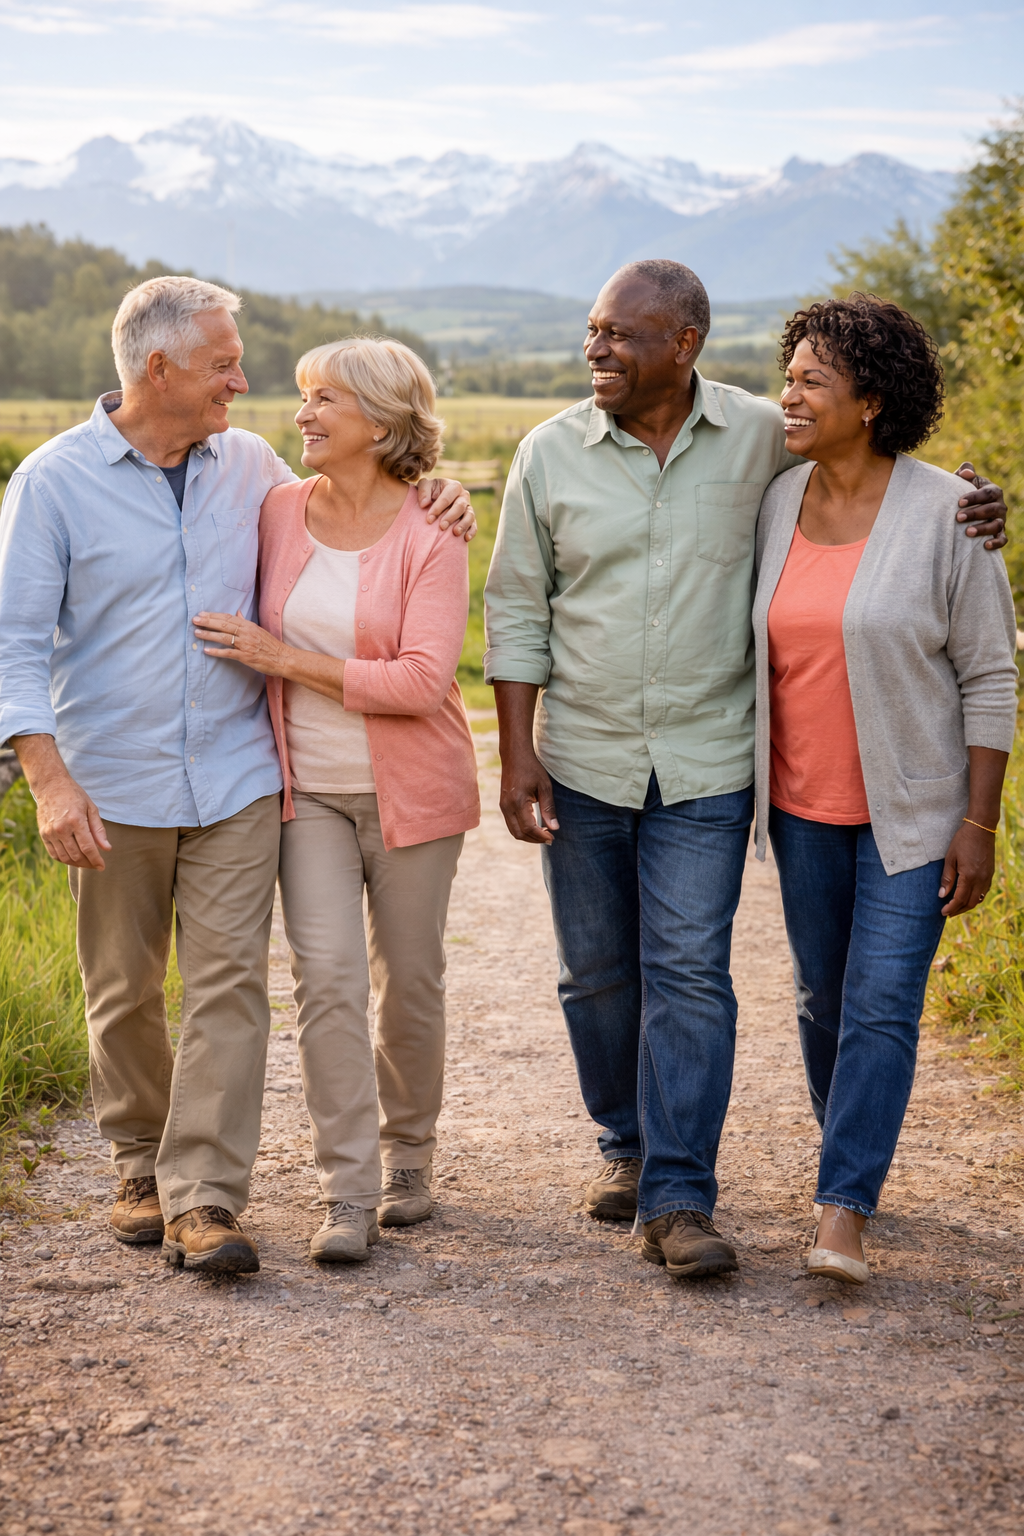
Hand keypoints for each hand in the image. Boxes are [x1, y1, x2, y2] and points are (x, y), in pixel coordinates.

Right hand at [11, 734, 110, 869]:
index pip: (88, 848)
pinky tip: (73, 858)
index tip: (102, 866)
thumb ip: (99, 830)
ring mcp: (50, 832)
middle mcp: (61, 829)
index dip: (96, 860)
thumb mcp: (91, 808)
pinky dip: (64, 859)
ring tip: (86, 862)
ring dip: (77, 863)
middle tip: (95, 864)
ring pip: (64, 857)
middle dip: (88, 863)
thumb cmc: (74, 795)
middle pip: (76, 855)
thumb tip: (107, 848)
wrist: (51, 786)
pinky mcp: (43, 834)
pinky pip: (54, 854)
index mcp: (76, 821)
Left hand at [195, 610, 288, 675]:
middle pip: (224, 625)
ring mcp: (246, 644)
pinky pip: (229, 653)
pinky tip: (206, 650)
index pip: (228, 617)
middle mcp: (246, 633)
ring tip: (196, 633)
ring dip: (209, 635)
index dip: (214, 615)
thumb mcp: (258, 630)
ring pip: (224, 637)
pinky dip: (217, 652)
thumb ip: (246, 622)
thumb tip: (237, 613)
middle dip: (208, 622)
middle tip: (194, 620)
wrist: (283, 658)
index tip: (202, 614)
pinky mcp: (246, 656)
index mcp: (249, 625)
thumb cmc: (271, 645)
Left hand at [419, 478, 476, 540]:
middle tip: (442, 526)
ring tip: (456, 533)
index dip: (438, 508)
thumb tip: (424, 504)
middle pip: (459, 506)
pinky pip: (474, 526)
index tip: (429, 519)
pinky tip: (466, 538)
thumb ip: (423, 491)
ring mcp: (468, 508)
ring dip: (463, 524)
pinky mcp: (471, 519)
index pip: (447, 497)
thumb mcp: (425, 486)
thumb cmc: (429, 492)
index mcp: (454, 487)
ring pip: (470, 516)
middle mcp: (463, 496)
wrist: (435, 500)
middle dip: (450, 517)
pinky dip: (471, 532)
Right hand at [498, 746, 558, 844]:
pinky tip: (535, 826)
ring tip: (543, 834)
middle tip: (549, 839)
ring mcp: (503, 806)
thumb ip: (549, 808)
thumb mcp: (545, 787)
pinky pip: (511, 824)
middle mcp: (507, 806)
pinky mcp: (503, 805)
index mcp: (518, 802)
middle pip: (519, 833)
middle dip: (534, 839)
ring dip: (528, 836)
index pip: (529, 827)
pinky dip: (522, 829)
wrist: (515, 756)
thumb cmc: (532, 769)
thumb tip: (554, 828)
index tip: (552, 838)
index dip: (541, 836)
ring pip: (514, 831)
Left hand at [938, 822, 995, 916]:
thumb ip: (947, 878)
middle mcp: (981, 879)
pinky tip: (968, 897)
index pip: (960, 899)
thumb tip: (942, 895)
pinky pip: (984, 891)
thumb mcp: (950, 858)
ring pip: (979, 899)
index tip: (943, 912)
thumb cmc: (962, 841)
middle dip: (959, 910)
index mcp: (969, 876)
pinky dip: (975, 898)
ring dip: (967, 905)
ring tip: (956, 907)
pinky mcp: (990, 873)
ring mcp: (988, 877)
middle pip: (970, 903)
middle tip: (948, 913)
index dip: (951, 908)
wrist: (981, 828)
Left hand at [955, 463, 1006, 549]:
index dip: (974, 497)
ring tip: (967, 532)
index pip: (987, 493)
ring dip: (983, 528)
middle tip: (958, 517)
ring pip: (996, 524)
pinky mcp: (999, 533)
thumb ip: (964, 472)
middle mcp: (999, 506)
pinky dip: (996, 542)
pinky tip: (985, 545)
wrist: (964, 511)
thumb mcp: (963, 481)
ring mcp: (1000, 520)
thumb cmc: (963, 494)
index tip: (959, 502)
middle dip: (975, 513)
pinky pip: (1002, 539)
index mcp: (993, 491)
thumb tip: (966, 473)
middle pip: (991, 509)